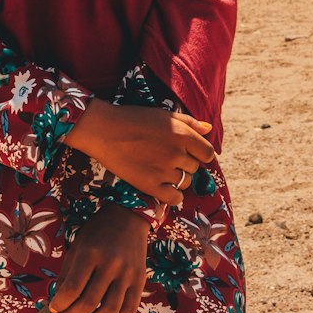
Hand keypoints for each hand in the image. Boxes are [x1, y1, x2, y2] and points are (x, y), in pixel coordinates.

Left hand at [49, 205, 149, 312]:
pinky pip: (129, 310)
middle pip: (89, 303)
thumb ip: (67, 275)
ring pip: (109, 311)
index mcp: (90, 253)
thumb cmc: (97, 232)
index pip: (72, 289)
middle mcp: (111, 264)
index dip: (60, 305)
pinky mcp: (140, 280)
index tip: (52, 310)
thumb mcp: (77, 247)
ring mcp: (128, 273)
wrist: (128, 217)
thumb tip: (57, 303)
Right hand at [64, 99, 214, 204]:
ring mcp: (164, 171)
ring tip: (160, 168)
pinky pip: (174, 198)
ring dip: (177, 178)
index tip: (190, 153)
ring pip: (185, 183)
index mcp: (183, 134)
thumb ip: (189, 122)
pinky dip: (172, 195)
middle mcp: (177, 153)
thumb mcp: (164, 114)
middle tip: (166, 157)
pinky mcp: (151, 186)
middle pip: (195, 168)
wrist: (104, 130)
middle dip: (185, 164)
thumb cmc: (133, 118)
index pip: (208, 153)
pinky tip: (162, 186)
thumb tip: (209, 129)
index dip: (201, 154)